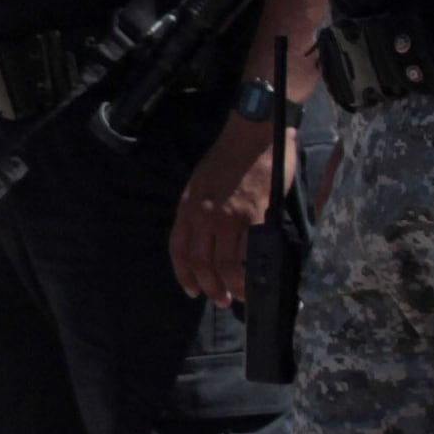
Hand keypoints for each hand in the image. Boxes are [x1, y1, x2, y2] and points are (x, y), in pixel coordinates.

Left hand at [174, 105, 277, 308]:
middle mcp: (203, 215)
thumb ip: (200, 211)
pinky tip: (255, 279)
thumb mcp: (200, 184)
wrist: (252, 133)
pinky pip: (250, 252)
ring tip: (238, 296)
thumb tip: (207, 241)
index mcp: (187, 207)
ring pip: (225, 264)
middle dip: (209, 287)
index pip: (178, 250)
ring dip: (231, 286)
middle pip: (200, 263)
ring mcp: (228, 217)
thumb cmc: (228, 156)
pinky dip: (252, 271)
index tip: (192, 290)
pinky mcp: (254, 215)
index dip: (184, 275)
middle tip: (219, 299)